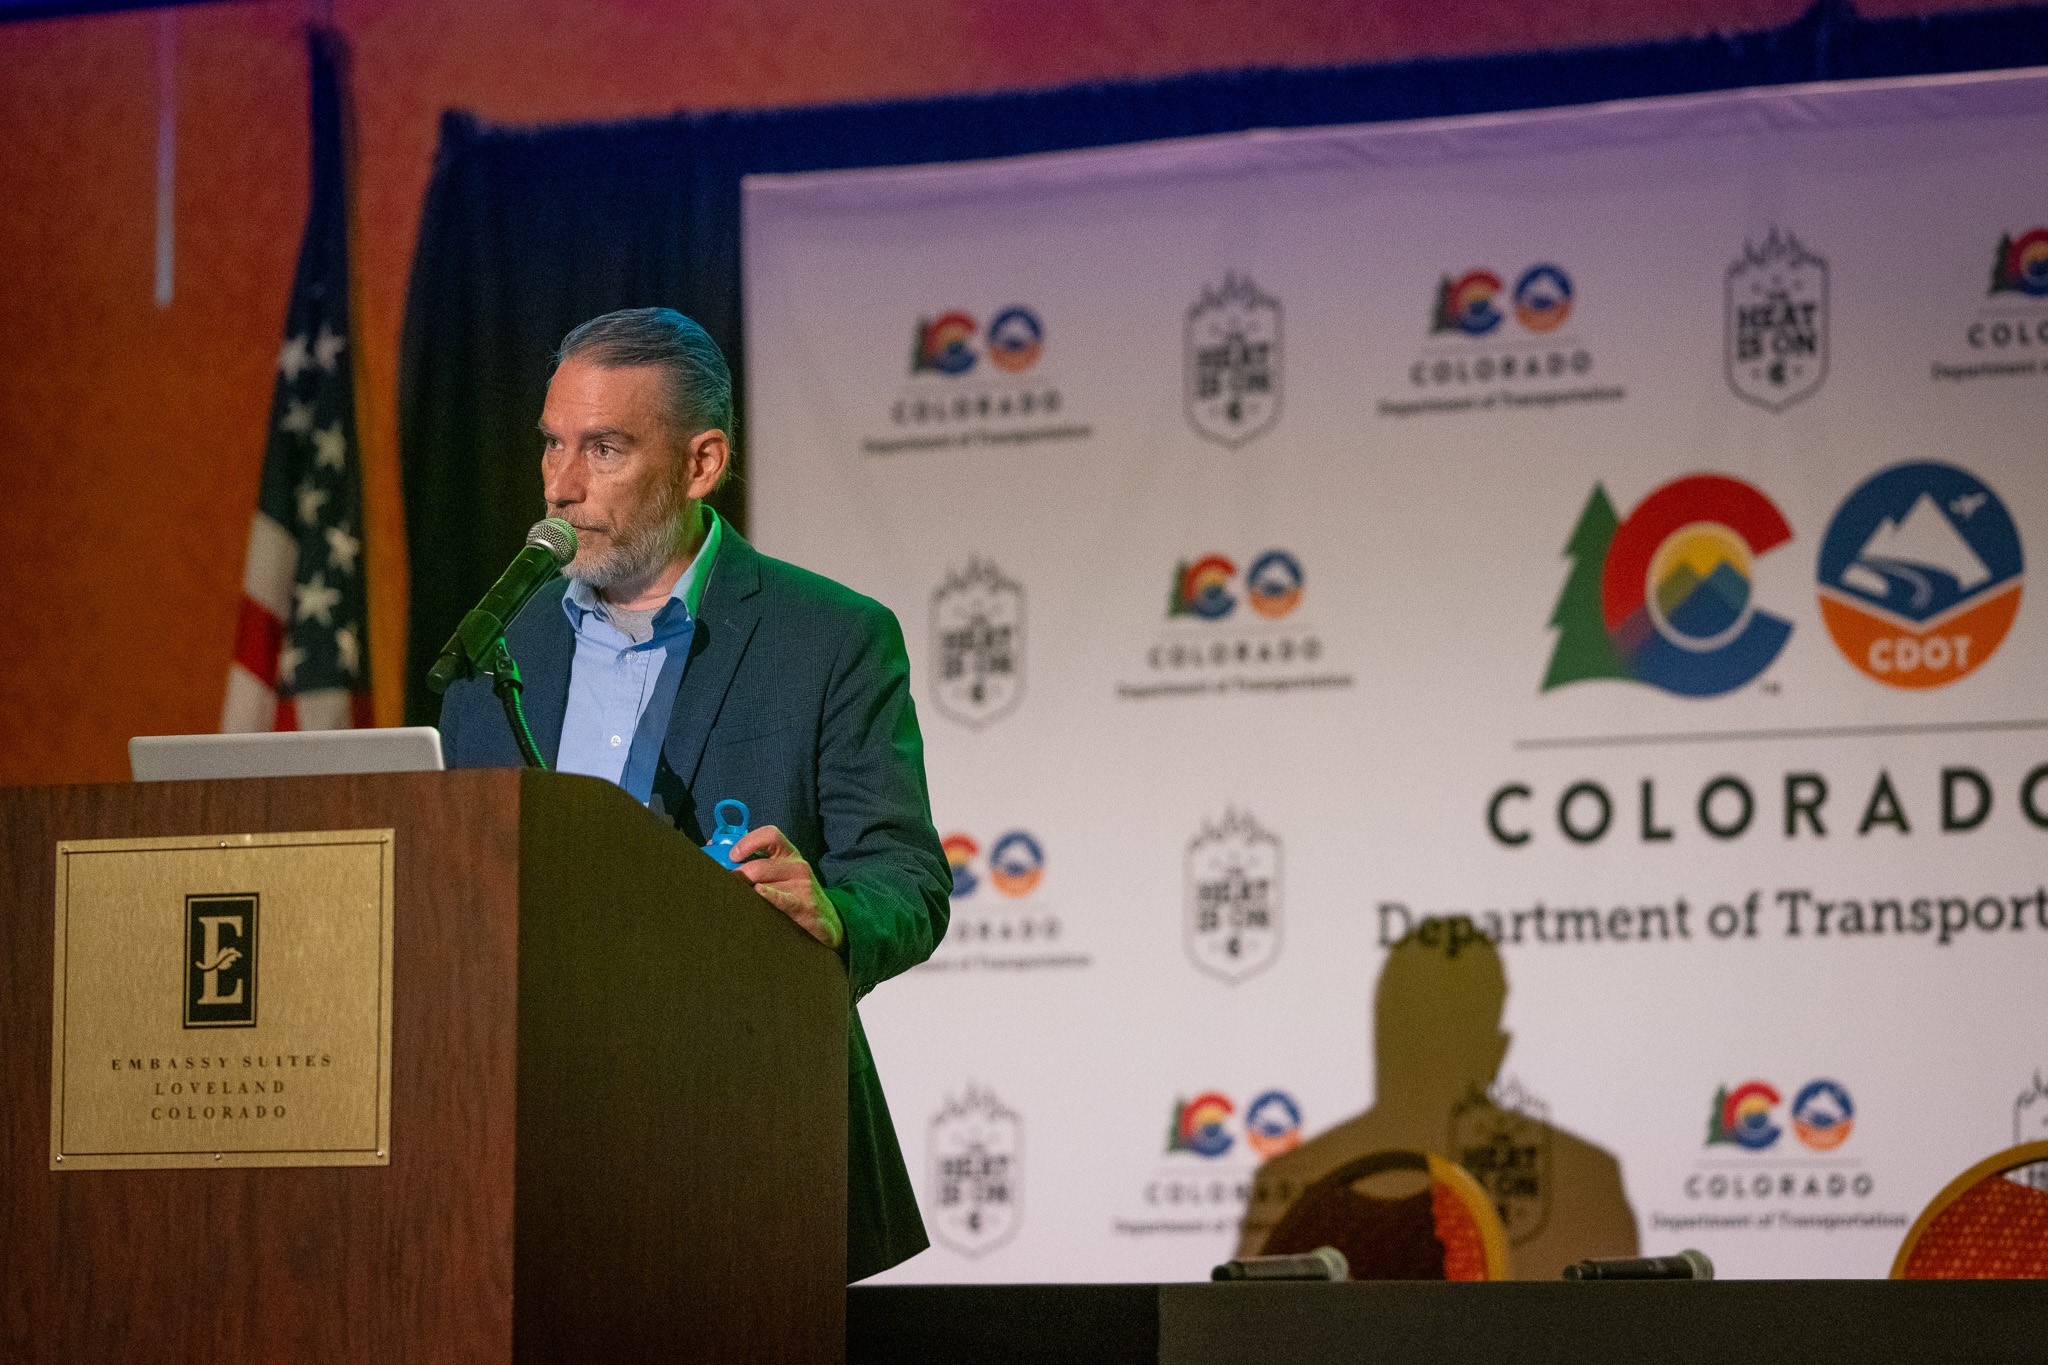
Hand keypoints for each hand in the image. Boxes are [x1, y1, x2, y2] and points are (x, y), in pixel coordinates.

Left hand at [730, 824, 843, 949]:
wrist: (826, 920)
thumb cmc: (793, 893)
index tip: (732, 856)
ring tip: (737, 900)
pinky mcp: (805, 906)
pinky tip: (760, 894)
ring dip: (746, 893)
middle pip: (759, 866)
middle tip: (726, 887)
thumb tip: (712, 847)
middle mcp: (797, 866)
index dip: (748, 842)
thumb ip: (753, 860)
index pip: (770, 834)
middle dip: (739, 877)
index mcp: (789, 853)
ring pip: (764, 884)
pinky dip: (770, 896)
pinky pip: (783, 899)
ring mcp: (803, 886)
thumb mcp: (780, 872)